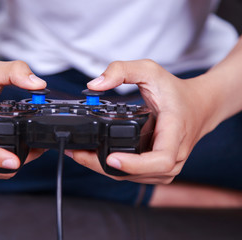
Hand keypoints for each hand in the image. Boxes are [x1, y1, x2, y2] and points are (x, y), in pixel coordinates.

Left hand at [67, 60, 214, 183]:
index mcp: (175, 133)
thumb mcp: (150, 70)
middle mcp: (174, 155)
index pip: (160, 160)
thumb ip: (121, 70)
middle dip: (103, 167)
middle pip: (139, 173)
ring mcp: (169, 165)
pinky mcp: (160, 169)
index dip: (134, 164)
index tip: (110, 158)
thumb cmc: (176, 91)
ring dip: (105, 169)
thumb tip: (94, 85)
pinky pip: (135, 175)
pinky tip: (97, 157)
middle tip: (76, 153)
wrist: (199, 105)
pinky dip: (114, 168)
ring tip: (81, 154)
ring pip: (134, 177)